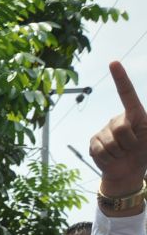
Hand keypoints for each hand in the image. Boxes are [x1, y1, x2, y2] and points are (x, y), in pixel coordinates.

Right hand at [90, 62, 146, 198]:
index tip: (113, 62)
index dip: (120, 78)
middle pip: (120, 128)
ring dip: (119, 153)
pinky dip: (108, 159)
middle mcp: (117, 119)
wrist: (127, 171)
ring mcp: (103, 130)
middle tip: (130, 148)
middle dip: (128, 143)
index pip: (126, 93)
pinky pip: (100, 151)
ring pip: (110, 142)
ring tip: (121, 154)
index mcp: (133, 114)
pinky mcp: (93, 142)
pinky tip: (111, 158)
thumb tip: (145, 118)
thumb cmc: (143, 152)